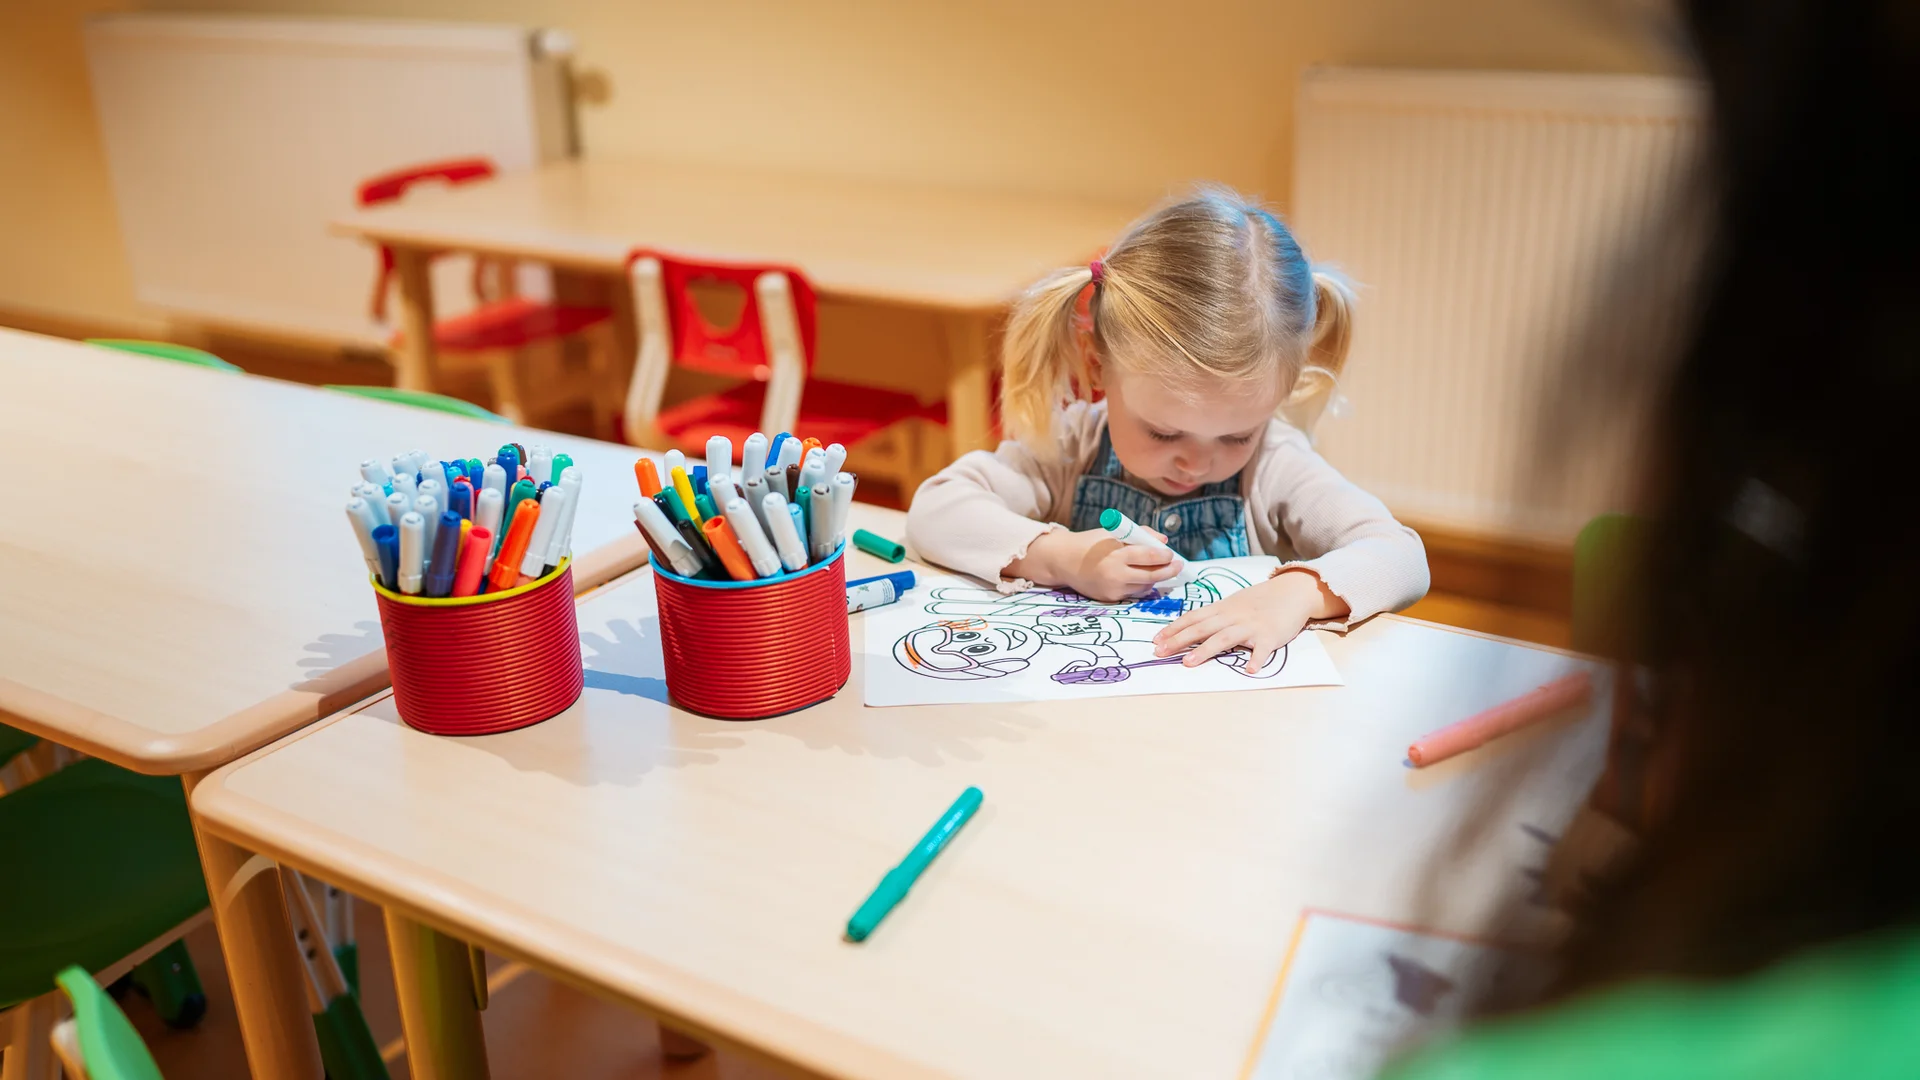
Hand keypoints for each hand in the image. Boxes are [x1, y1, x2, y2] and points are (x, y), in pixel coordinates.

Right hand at [1007, 527, 1179, 602]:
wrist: (1064, 560)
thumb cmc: (1092, 543)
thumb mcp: (1114, 533)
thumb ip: (1140, 534)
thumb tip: (1164, 542)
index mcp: (1116, 554)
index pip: (1148, 556)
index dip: (1164, 555)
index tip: (1171, 553)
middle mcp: (1115, 574)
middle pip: (1152, 575)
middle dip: (1169, 570)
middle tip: (1179, 565)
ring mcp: (1113, 589)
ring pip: (1145, 586)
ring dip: (1155, 578)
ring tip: (1160, 569)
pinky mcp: (1110, 598)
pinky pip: (1133, 592)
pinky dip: (1140, 585)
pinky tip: (1141, 577)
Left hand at [1152, 569, 1345, 673]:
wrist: (1292, 591)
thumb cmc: (1261, 600)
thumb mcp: (1234, 603)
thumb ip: (1215, 615)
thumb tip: (1191, 627)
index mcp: (1223, 609)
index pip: (1193, 618)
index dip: (1173, 629)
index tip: (1155, 640)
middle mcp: (1233, 616)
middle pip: (1202, 628)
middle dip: (1178, 641)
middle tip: (1159, 653)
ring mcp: (1252, 626)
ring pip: (1225, 637)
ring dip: (1205, 650)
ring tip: (1188, 663)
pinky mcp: (1271, 636)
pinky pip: (1262, 649)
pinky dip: (1256, 659)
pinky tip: (1249, 670)